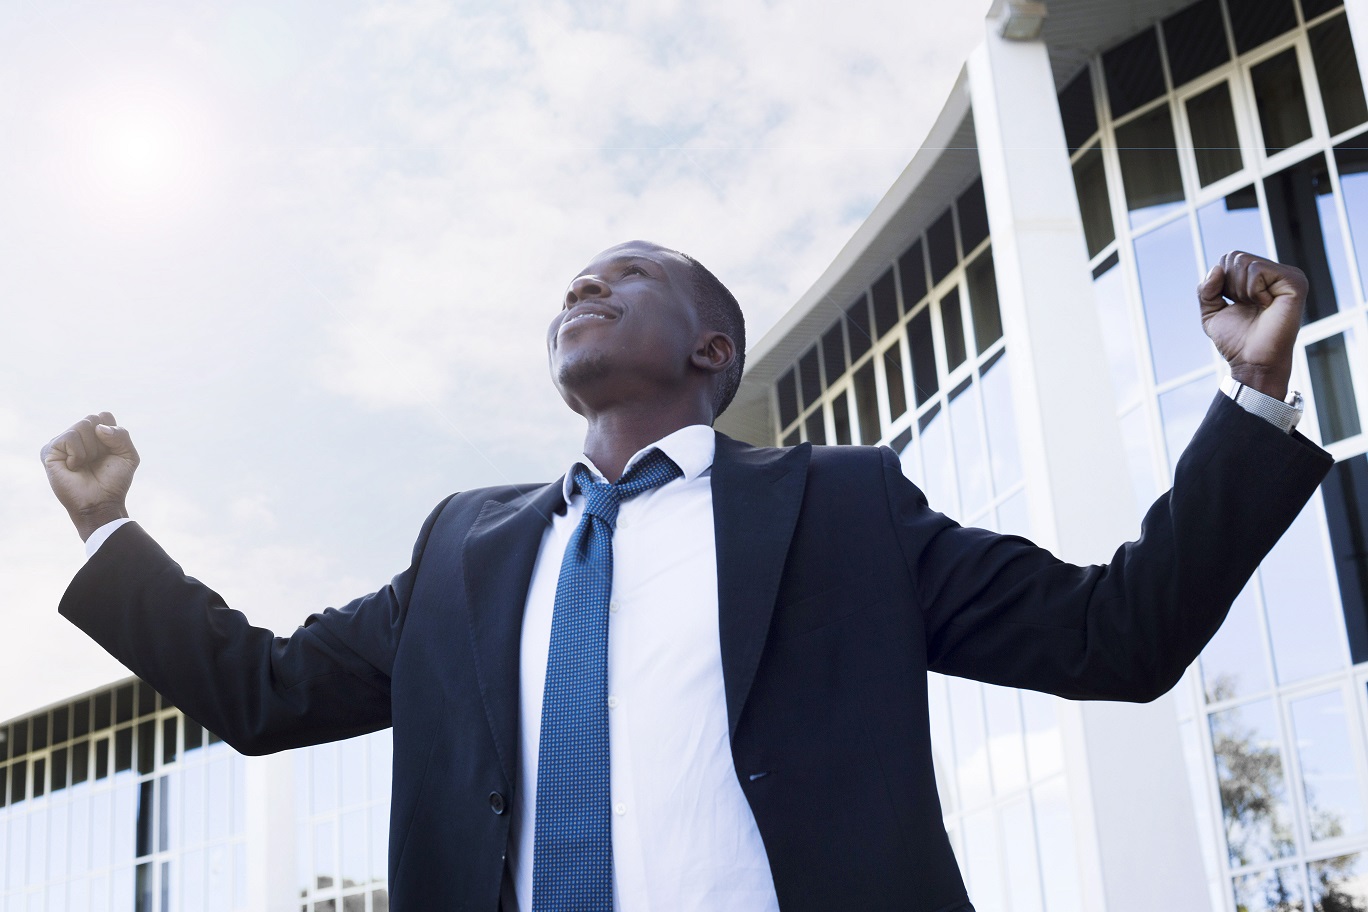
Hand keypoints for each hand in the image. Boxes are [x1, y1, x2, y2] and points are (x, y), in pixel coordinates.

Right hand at [41, 412, 139, 540]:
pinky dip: (78, 454)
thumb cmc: (114, 481)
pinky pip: (69, 437)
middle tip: (96, 461)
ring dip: (90, 450)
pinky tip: (74, 467)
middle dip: (102, 443)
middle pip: (93, 419)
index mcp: (94, 433)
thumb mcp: (128, 455)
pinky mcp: (49, 450)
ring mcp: (62, 442)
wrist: (101, 503)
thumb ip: (121, 435)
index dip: (113, 435)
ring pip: (82, 426)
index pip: (104, 415)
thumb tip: (99, 428)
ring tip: (85, 465)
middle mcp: (76, 435)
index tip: (110, 453)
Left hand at [1199, 251, 1306, 399]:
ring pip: (1245, 262)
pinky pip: (1258, 270)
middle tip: (1246, 306)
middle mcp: (1274, 273)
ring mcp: (1287, 276)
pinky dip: (1253, 291)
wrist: (1252, 361)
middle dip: (1229, 285)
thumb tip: (1216, 268)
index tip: (1234, 304)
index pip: (1228, 258)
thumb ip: (1206, 290)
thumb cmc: (1236, 340)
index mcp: (1258, 278)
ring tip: (1257, 307)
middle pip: (1235, 256)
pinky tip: (1267, 306)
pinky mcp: (1295, 282)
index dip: (1221, 283)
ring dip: (1241, 291)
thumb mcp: (1211, 312)